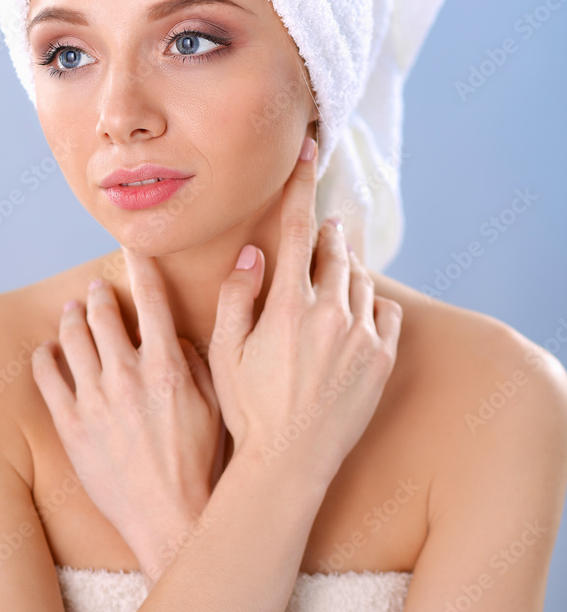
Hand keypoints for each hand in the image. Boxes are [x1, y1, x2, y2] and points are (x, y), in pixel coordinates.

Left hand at [31, 267, 224, 582]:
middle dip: (99, 294)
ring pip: (72, 338)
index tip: (133, 249)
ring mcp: (95, 399)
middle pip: (103, 313)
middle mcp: (127, 375)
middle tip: (96, 290)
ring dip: (72, 317)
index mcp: (167, 366)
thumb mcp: (215, 404)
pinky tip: (49, 351)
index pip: (151, 299)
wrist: (171, 515)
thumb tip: (177, 335)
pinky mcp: (70, 425)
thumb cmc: (200, 462)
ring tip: (72, 311)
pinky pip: (47, 377)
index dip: (140, 267)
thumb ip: (195, 361)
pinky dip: (46, 356)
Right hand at [206, 135, 402, 493]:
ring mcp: (361, 336)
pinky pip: (385, 311)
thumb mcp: (226, 352)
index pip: (296, 228)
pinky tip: (356, 309)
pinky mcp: (382, 359)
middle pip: (335, 248)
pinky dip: (371, 301)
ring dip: (346, 264)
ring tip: (333, 267)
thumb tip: (254, 254)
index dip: (301, 184)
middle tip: (321, 229)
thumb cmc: (249, 408)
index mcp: (288, 306)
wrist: (291, 462)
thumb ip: (238, 296)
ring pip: (361, 277)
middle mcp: (330, 314)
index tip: (310, 148)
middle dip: (327, 232)